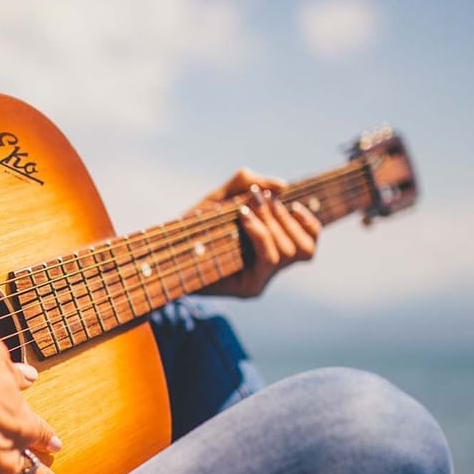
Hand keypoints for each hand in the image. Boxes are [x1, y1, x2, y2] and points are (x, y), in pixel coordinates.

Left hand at [193, 168, 321, 297]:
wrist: (164, 253)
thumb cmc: (191, 227)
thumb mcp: (218, 198)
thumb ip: (245, 185)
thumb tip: (281, 185)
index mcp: (270, 250)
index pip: (309, 241)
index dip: (308, 221)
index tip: (289, 200)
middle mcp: (269, 269)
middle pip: (305, 248)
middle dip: (283, 216)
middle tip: (259, 199)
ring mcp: (261, 280)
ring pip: (290, 252)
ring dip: (273, 223)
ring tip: (249, 207)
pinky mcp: (249, 288)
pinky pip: (268, 259)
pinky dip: (261, 233)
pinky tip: (244, 217)